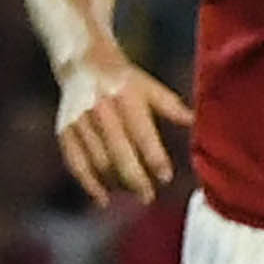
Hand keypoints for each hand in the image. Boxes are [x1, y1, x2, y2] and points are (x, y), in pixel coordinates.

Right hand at [50, 56, 189, 201]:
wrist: (83, 64)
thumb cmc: (125, 81)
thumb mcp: (150, 88)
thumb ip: (172, 108)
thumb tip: (198, 125)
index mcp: (126, 96)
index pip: (142, 133)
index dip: (154, 158)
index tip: (166, 178)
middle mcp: (100, 108)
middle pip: (118, 152)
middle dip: (135, 179)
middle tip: (148, 197)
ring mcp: (79, 121)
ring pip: (98, 162)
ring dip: (116, 183)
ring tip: (132, 193)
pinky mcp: (65, 131)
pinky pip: (76, 164)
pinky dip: (89, 185)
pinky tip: (102, 199)